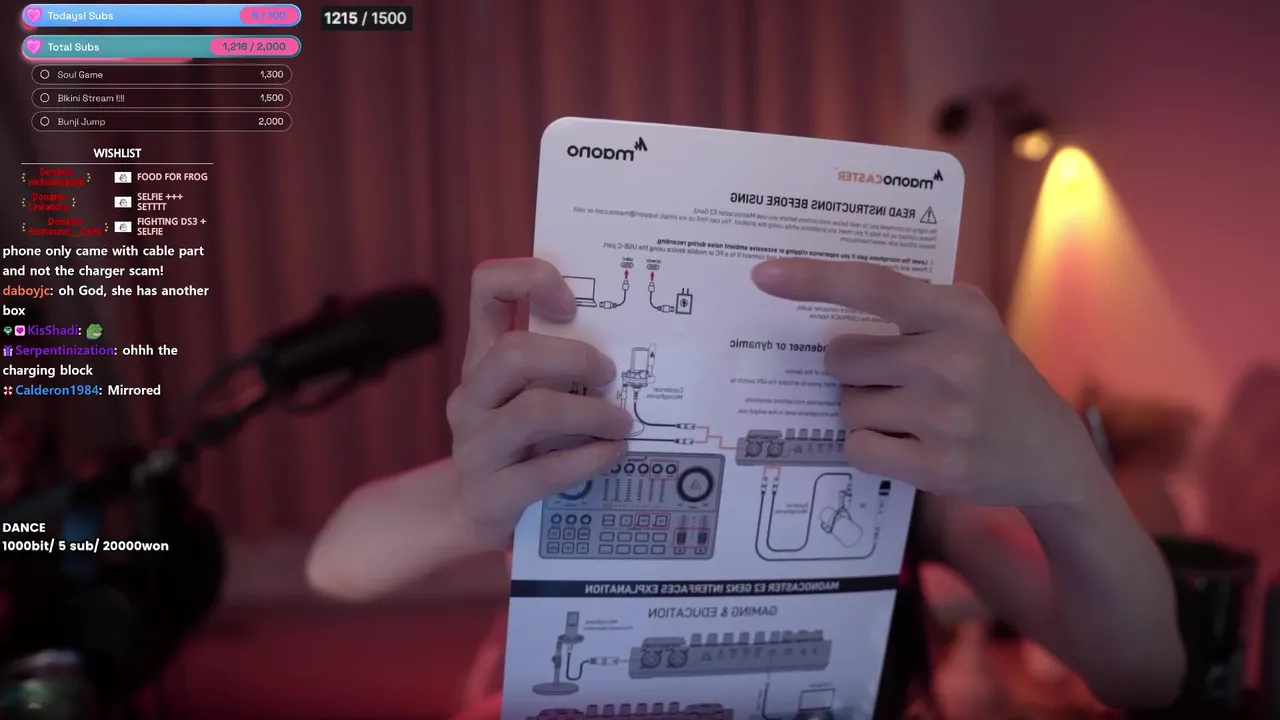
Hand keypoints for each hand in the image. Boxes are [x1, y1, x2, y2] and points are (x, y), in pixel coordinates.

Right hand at [447, 258, 632, 539]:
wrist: (477, 509)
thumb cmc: (524, 440)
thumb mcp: (532, 392)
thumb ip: (561, 366)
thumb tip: (631, 344)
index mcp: (481, 356)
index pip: (487, 287)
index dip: (530, 279)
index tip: (571, 302)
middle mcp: (470, 394)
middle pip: (514, 353)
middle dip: (575, 359)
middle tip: (610, 375)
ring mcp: (474, 445)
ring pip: (533, 412)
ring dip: (592, 415)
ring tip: (623, 423)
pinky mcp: (490, 494)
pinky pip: (546, 471)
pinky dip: (590, 459)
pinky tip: (613, 454)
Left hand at [751, 259, 1105, 508]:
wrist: (1052, 452)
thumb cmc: (992, 377)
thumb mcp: (969, 324)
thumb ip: (909, 310)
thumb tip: (817, 303)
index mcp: (959, 312)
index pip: (874, 287)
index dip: (814, 278)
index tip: (764, 275)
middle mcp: (954, 359)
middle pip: (841, 357)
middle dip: (852, 370)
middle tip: (894, 379)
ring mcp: (947, 415)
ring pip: (846, 406)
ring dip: (864, 411)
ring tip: (913, 415)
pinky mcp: (938, 465)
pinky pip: (858, 448)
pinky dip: (870, 447)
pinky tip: (910, 444)